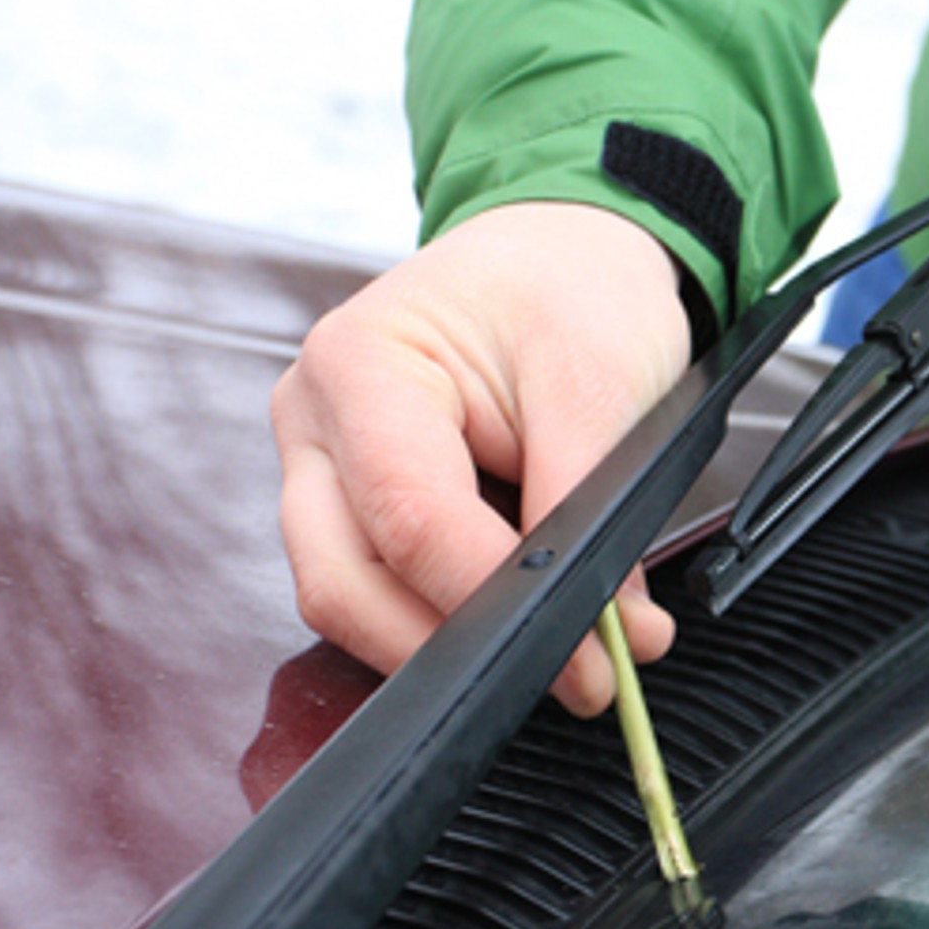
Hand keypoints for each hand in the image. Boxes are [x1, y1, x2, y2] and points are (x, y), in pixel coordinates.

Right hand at [271, 202, 690, 715]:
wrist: (559, 250)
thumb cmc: (571, 287)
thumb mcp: (602, 380)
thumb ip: (592, 509)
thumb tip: (610, 629)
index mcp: (362, 364)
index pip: (408, 520)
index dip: (493, 604)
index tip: (584, 657)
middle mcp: (317, 421)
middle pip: (344, 583)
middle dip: (451, 649)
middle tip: (571, 678)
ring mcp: (322, 466)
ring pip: (350, 599)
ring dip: (450, 641)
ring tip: (566, 647)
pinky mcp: (352, 501)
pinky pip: (380, 585)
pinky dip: (451, 615)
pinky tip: (522, 614)